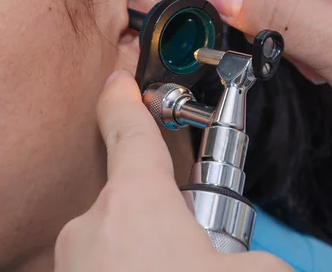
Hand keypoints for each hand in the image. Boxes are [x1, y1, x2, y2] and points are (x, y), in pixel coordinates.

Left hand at [54, 70, 289, 271]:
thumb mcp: (254, 268)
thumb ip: (255, 251)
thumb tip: (256, 258)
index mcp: (136, 202)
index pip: (129, 128)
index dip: (124, 97)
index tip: (118, 78)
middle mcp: (94, 225)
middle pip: (137, 193)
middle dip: (169, 212)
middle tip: (197, 248)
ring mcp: (74, 262)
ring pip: (123, 236)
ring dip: (154, 250)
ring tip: (181, 266)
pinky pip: (108, 264)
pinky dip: (135, 268)